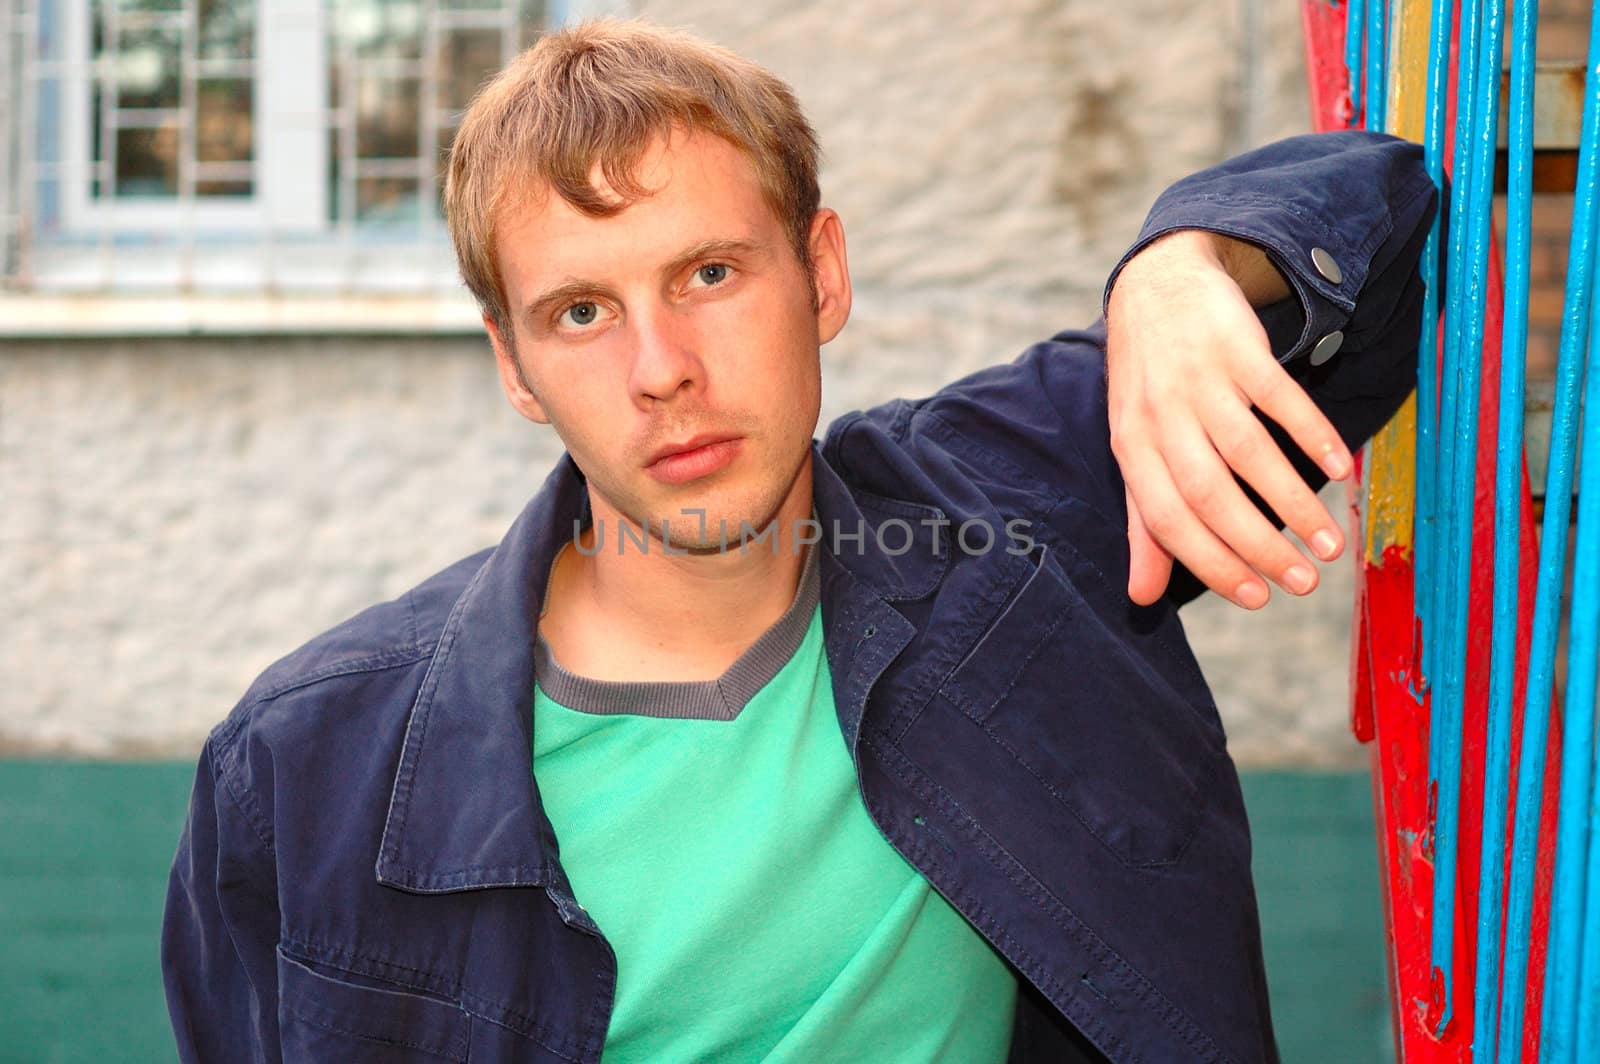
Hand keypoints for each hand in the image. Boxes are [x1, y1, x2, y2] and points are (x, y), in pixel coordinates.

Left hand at [1105, 230, 1353, 609]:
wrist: (1156, 288)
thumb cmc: (1148, 386)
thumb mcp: (1134, 449)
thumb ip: (1143, 524)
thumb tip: (1142, 597)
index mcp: (1132, 450)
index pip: (1168, 521)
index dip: (1211, 563)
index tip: (1257, 598)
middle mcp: (1161, 417)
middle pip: (1209, 494)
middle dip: (1258, 545)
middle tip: (1304, 583)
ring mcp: (1199, 379)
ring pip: (1248, 452)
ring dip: (1293, 502)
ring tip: (1331, 545)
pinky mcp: (1237, 347)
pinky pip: (1279, 397)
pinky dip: (1312, 433)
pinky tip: (1340, 469)